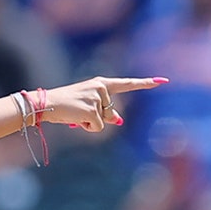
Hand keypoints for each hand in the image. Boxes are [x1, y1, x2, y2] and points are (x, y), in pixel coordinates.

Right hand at [41, 76, 166, 131]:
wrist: (47, 104)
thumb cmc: (65, 105)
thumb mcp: (87, 105)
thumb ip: (104, 111)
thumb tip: (118, 119)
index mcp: (101, 83)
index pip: (127, 83)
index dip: (145, 83)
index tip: (163, 81)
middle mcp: (101, 88)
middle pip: (111, 112)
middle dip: (99, 118)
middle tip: (79, 112)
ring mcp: (97, 98)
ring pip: (104, 121)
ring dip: (90, 123)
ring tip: (75, 114)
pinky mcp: (92, 110)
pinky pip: (98, 127)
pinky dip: (88, 128)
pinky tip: (76, 119)